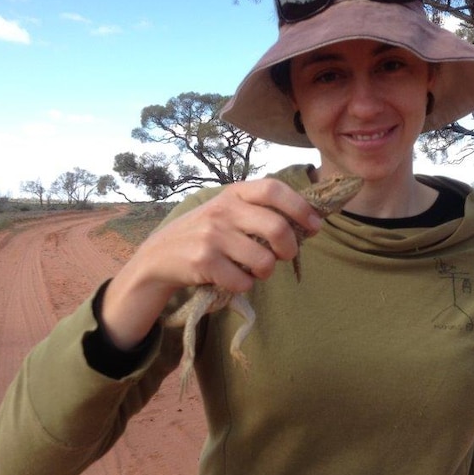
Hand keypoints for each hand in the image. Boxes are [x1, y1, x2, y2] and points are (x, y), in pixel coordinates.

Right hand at [101, 178, 321, 349]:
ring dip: (267, 272)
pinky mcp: (203, 263)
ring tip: (256, 270)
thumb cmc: (205, 233)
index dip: (301, 207)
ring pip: (264, 262)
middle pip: (277, 228)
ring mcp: (212, 236)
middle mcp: (223, 210)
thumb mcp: (228, 211)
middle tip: (286, 256)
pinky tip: (233, 278)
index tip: (315, 225)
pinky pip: (243, 282)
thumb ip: (260, 211)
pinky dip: (245, 285)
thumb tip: (308, 223)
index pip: (274, 189)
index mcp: (234, 193)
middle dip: (291, 249)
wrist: (159, 256)